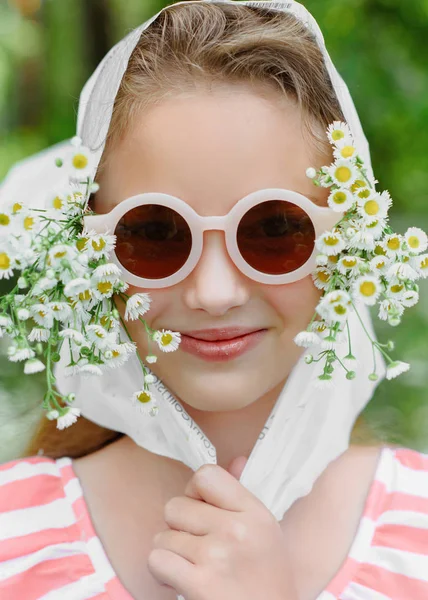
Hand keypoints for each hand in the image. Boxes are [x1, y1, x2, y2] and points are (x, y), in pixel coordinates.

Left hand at [147, 456, 298, 599]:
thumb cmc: (267, 578)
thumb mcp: (266, 531)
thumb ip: (243, 495)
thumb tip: (235, 460)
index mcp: (254, 512)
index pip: (205, 475)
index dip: (194, 492)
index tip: (202, 511)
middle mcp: (236, 530)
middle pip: (175, 506)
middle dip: (180, 527)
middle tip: (199, 545)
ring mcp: (216, 556)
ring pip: (163, 536)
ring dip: (172, 552)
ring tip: (194, 566)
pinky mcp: (199, 584)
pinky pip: (157, 560)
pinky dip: (163, 572)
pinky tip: (182, 579)